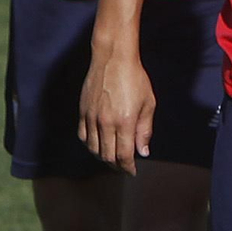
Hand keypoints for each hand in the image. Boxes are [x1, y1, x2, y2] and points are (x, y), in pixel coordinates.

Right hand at [79, 48, 154, 175]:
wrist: (113, 58)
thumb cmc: (135, 79)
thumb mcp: (148, 104)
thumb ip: (145, 130)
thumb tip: (143, 152)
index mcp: (125, 122)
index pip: (124, 155)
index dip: (127, 167)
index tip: (132, 171)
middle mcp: (106, 122)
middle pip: (107, 155)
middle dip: (116, 165)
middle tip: (123, 167)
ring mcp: (92, 117)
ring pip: (93, 148)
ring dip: (102, 157)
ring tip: (111, 159)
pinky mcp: (83, 111)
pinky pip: (83, 135)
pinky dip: (90, 145)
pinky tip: (98, 145)